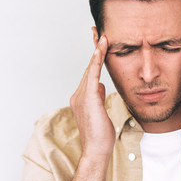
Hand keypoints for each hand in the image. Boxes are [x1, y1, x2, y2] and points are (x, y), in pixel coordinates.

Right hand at [70, 36, 114, 158]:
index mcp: (82, 97)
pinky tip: (101, 49)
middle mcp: (78, 94)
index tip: (99, 44)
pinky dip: (97, 61)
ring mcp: (81, 96)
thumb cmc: (101, 133)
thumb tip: (101, 85)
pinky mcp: (88, 98)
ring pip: (91, 68)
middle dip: (94, 49)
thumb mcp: (101, 110)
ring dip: (97, 51)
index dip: (95, 58)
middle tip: (98, 32)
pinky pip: (93, 75)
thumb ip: (98, 96)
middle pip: (89, 67)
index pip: (90, 73)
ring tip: (102, 36)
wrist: (97, 149)